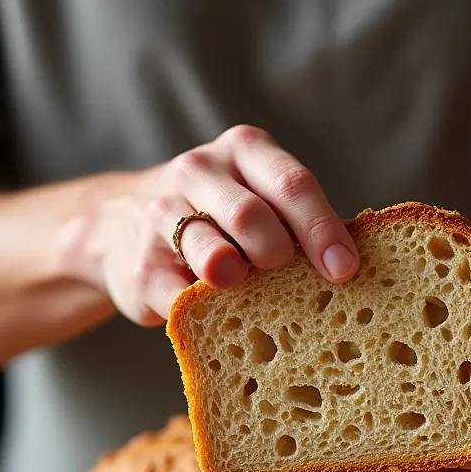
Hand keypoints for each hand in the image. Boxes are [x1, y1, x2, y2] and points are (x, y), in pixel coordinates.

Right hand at [65, 125, 358, 324]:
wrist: (119, 226)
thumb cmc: (221, 217)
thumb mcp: (260, 197)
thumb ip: (299, 222)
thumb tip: (351, 268)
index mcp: (245, 151)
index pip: (291, 185)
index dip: (322, 229)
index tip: (345, 270)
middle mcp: (199, 170)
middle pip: (251, 215)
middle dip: (279, 254)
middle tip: (290, 277)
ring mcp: (162, 214)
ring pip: (212, 253)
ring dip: (239, 279)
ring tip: (246, 288)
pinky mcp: (141, 264)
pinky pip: (181, 297)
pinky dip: (208, 315)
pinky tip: (220, 319)